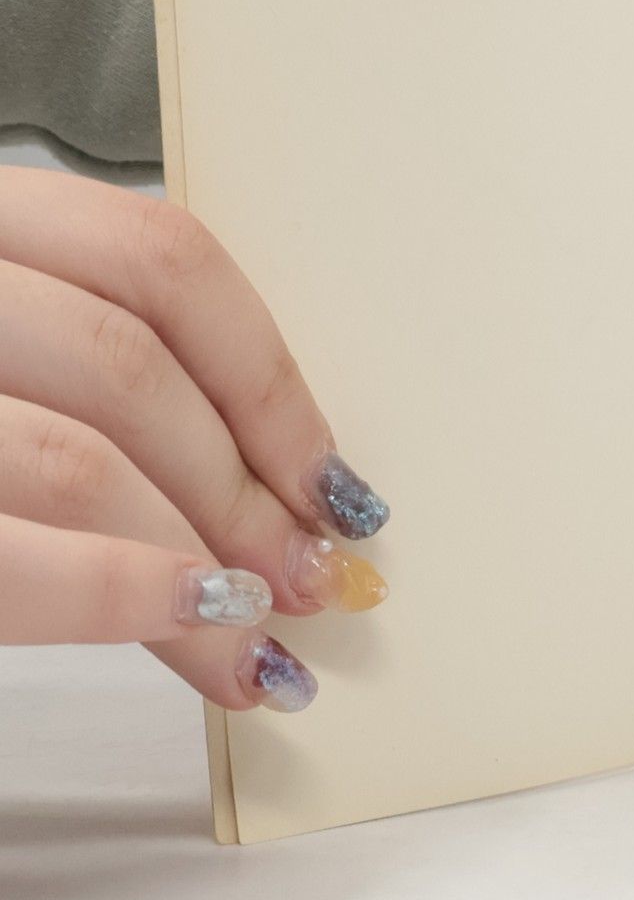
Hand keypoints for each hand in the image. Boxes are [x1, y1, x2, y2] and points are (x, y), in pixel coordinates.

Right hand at [0, 167, 388, 708]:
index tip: (334, 479)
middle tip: (317, 579)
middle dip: (247, 490)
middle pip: (132, 366)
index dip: (269, 379)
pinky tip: (191, 628)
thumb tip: (282, 484)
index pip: (163, 259)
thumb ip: (104, 377)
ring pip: (79, 454)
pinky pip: (2, 552)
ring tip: (260, 640)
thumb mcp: (12, 347)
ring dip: (200, 560)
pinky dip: (116, 593)